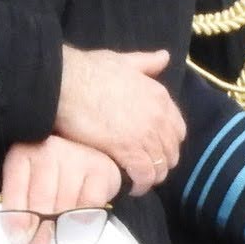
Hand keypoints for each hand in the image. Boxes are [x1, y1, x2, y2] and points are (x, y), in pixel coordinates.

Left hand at [0, 135, 123, 243]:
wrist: (86, 155)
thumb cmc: (51, 176)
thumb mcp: (28, 184)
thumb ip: (21, 208)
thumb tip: (21, 239)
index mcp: (23, 154)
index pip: (16, 187)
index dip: (16, 216)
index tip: (19, 239)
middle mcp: (48, 151)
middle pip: (42, 199)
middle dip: (40, 231)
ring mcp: (75, 157)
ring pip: (67, 202)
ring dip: (61, 229)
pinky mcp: (99, 168)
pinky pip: (91, 202)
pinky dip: (84, 219)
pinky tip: (78, 228)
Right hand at [55, 46, 184, 193]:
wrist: (67, 81)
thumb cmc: (89, 69)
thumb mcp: (124, 60)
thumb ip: (146, 62)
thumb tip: (165, 57)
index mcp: (159, 96)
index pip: (178, 130)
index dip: (167, 143)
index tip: (154, 149)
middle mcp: (158, 116)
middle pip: (170, 151)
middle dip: (160, 163)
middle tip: (144, 169)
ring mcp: (145, 134)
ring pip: (160, 166)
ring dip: (151, 177)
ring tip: (138, 182)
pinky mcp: (128, 149)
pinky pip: (144, 175)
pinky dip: (140, 184)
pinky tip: (132, 187)